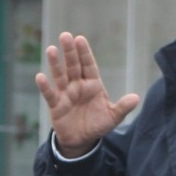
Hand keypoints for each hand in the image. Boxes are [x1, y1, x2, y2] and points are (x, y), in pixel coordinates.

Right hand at [34, 32, 139, 157]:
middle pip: (73, 65)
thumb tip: (136, 98)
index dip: (84, 53)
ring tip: (51, 49)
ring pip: (60, 76)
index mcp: (92, 84)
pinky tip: (40, 77)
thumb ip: (123, 107)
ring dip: (55, 63)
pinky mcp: (56, 105)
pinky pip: (50, 94)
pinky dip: (45, 86)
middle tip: (65, 36)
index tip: (80, 39)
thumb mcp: (113, 117)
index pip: (88, 65)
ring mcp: (66, 94)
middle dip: (70, 52)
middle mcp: (78, 85)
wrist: (82, 140)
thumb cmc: (97, 124)